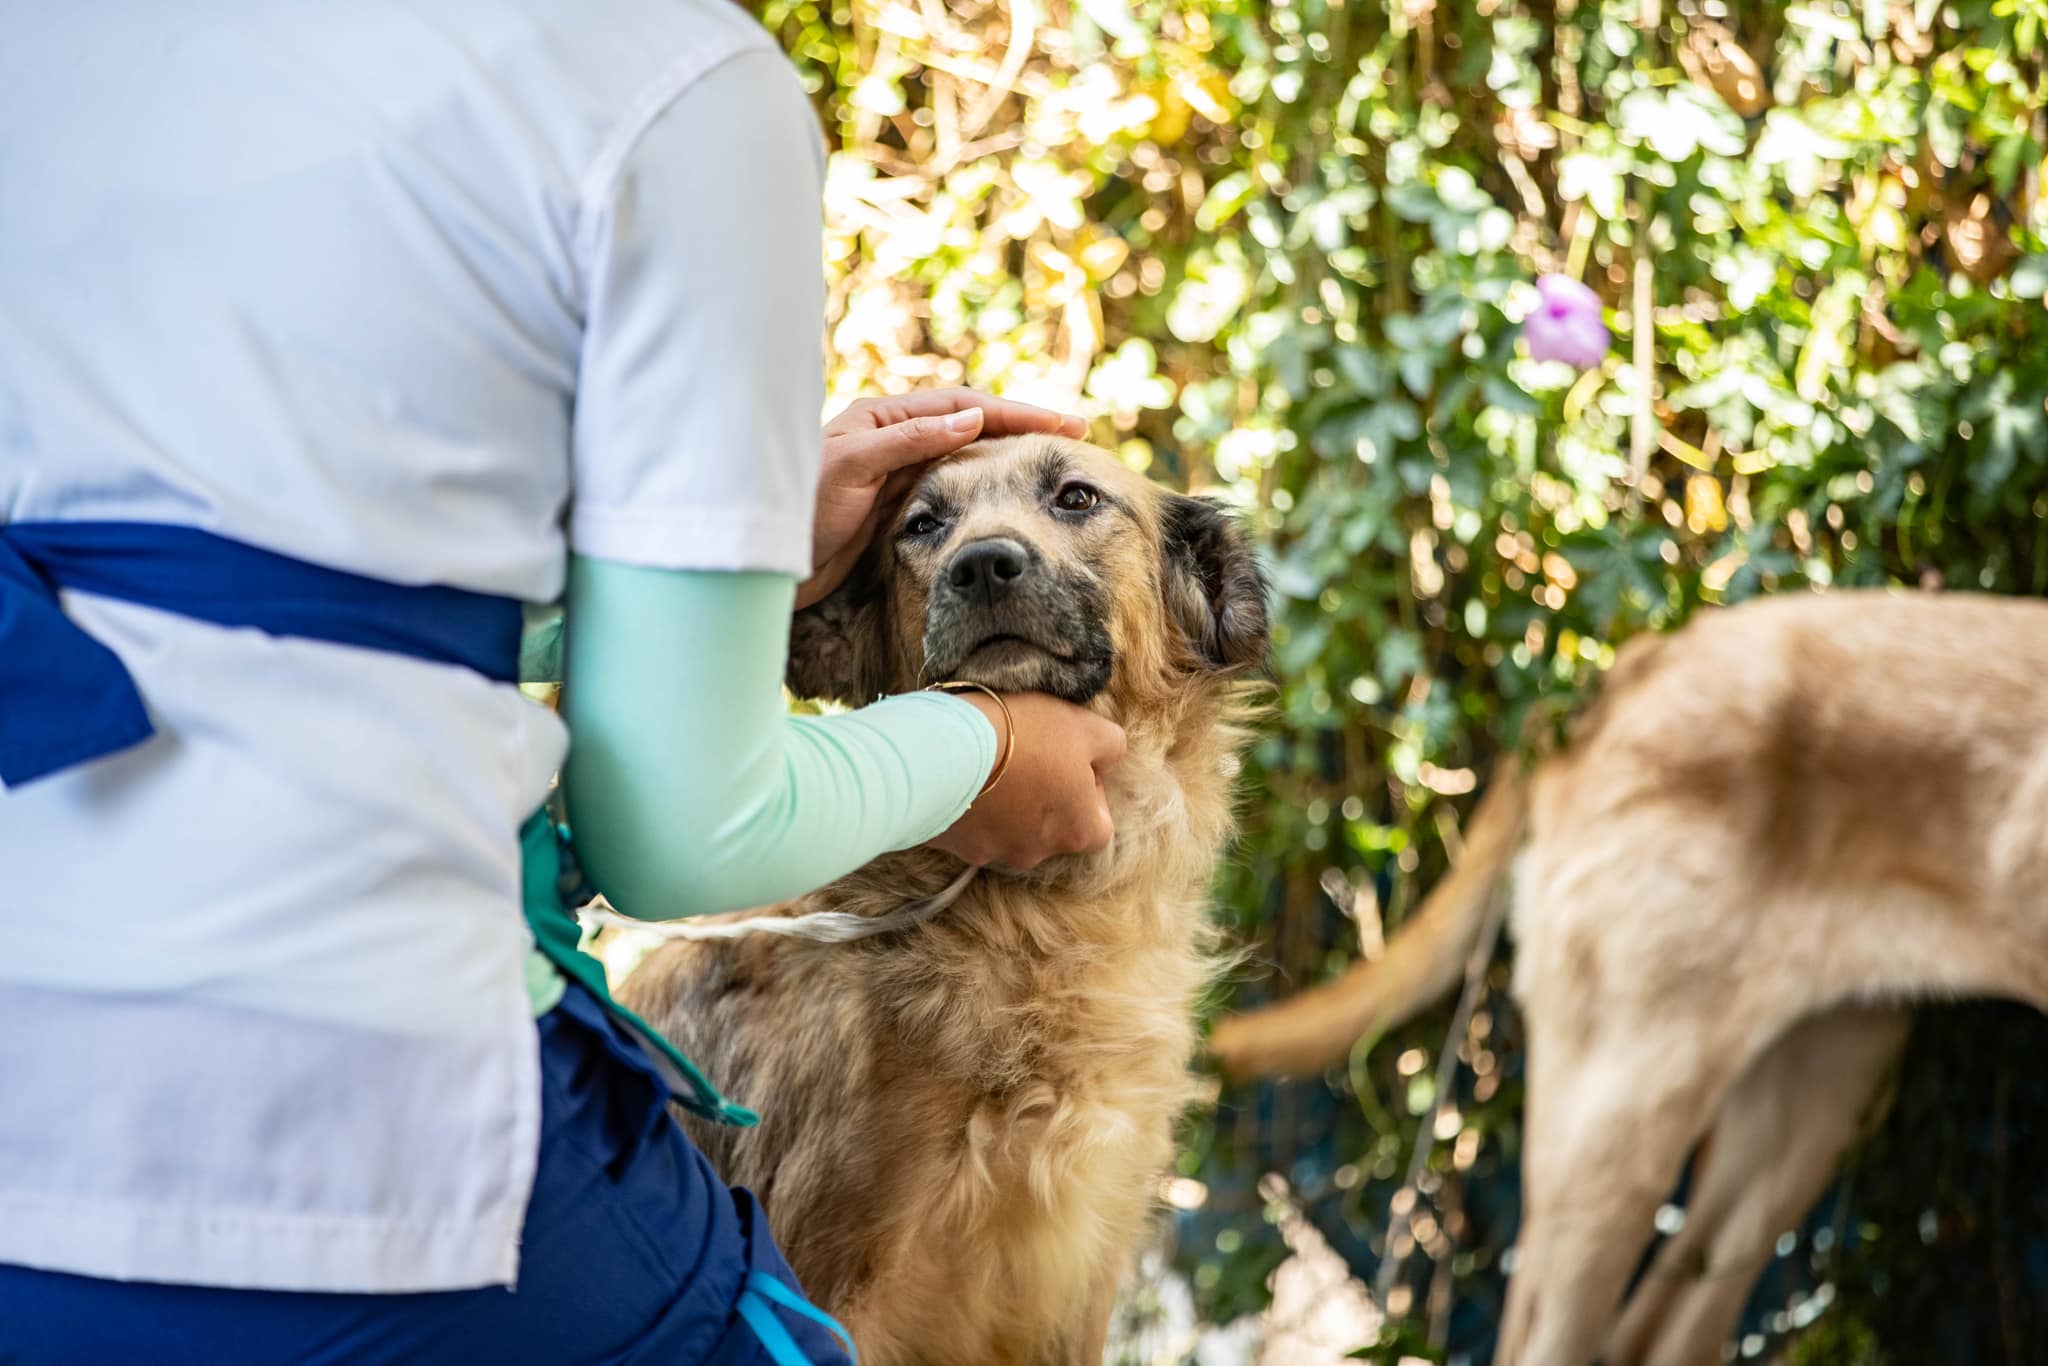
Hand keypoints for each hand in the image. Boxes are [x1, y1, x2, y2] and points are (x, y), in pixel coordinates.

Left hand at [800, 389, 1086, 609]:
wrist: (763, 564)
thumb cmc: (796, 510)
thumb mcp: (854, 467)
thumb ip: (913, 441)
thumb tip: (975, 420)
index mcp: (882, 416)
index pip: (964, 406)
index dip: (1016, 414)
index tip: (1062, 425)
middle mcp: (892, 439)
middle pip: (971, 426)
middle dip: (1022, 430)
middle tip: (1073, 437)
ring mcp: (895, 475)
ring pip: (965, 458)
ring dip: (1007, 458)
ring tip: (1050, 464)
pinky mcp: (893, 509)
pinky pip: (950, 491)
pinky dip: (983, 488)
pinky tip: (1005, 496)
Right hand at [927, 692, 1127, 869]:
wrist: (948, 749)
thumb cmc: (1026, 735)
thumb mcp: (1087, 727)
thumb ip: (1111, 747)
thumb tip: (1108, 758)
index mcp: (1078, 831)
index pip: (1099, 823)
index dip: (1089, 790)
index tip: (1068, 761)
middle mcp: (1038, 853)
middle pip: (1051, 828)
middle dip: (1043, 799)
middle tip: (1027, 758)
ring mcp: (992, 853)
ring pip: (1008, 830)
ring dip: (1005, 805)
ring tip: (990, 765)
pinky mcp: (953, 846)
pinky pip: (968, 828)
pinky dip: (970, 807)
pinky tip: (962, 776)